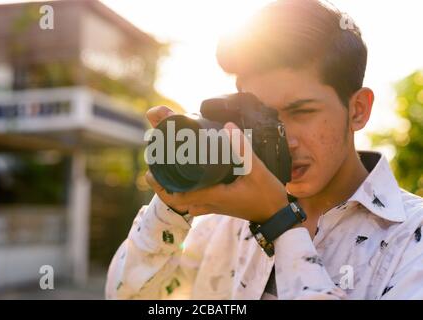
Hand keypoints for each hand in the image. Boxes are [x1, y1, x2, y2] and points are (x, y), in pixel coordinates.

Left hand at [145, 114, 288, 223]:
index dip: (162, 185)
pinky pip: (196, 202)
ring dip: (173, 190)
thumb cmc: (267, 196)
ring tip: (166, 173)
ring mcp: (213, 207)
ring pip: (186, 202)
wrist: (276, 216)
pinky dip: (187, 193)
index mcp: (214, 196)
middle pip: (177, 200)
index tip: (151, 171)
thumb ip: (243, 150)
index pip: (179, 195)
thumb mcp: (257, 172)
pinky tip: (188, 180)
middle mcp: (209, 203)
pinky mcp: (218, 205)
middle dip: (163, 186)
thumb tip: (227, 126)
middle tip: (154, 168)